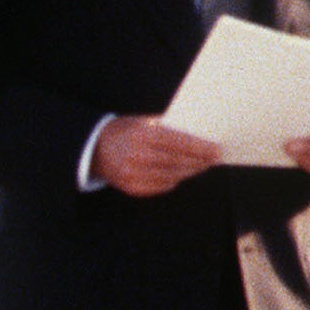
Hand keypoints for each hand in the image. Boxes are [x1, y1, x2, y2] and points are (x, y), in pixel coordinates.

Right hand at [91, 117, 222, 196]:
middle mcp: (138, 156)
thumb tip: (197, 135)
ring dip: (190, 171)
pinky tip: (182, 174)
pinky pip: (160, 186)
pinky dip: (174, 180)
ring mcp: (134, 174)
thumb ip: (166, 127)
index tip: (217, 149)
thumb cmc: (123, 131)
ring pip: (172, 175)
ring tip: (201, 166)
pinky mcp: (132, 187)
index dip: (201, 148)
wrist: (92, 149)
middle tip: (215, 159)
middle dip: (200, 160)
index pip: (180, 143)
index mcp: (142, 135)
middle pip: (178, 161)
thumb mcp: (142, 121)